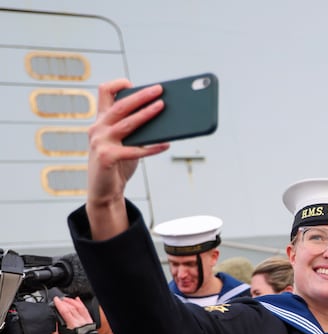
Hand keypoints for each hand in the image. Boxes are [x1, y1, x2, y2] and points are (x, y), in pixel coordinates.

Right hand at [50, 296, 94, 333]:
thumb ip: (53, 332)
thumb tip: (53, 322)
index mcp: (72, 326)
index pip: (66, 311)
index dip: (60, 304)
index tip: (55, 300)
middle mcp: (80, 321)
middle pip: (72, 308)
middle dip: (64, 302)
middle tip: (59, 299)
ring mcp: (86, 320)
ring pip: (79, 307)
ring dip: (72, 301)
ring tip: (65, 299)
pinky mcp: (89, 320)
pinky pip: (85, 309)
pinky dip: (80, 303)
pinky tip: (77, 299)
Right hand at [86, 79, 170, 239]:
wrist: (103, 191)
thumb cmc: (117, 164)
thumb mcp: (124, 143)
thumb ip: (135, 130)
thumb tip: (162, 116)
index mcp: (101, 121)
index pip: (104, 94)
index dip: (117, 85)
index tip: (132, 82)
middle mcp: (97, 128)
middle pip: (120, 106)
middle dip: (141, 96)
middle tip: (159, 89)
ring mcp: (100, 142)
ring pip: (127, 124)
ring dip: (146, 114)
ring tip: (162, 107)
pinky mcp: (107, 158)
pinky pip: (134, 150)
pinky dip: (151, 148)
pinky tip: (166, 144)